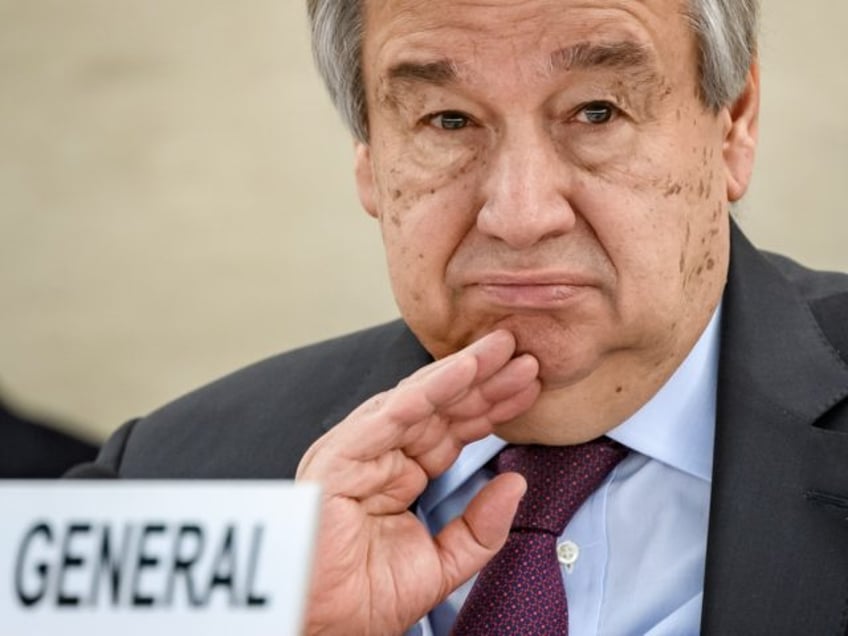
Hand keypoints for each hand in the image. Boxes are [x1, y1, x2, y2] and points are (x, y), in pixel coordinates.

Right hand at [296, 330, 539, 634]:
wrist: (316, 628)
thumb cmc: (360, 603)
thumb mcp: (439, 566)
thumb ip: (478, 529)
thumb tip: (516, 483)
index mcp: (396, 477)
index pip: (451, 433)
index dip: (491, 410)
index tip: (528, 389)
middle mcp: (377, 456)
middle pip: (441, 410)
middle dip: (485, 383)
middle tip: (526, 356)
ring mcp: (358, 452)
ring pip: (420, 401)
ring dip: (465, 373)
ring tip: (504, 349)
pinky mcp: (341, 454)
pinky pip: (394, 413)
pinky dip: (432, 388)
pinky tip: (467, 369)